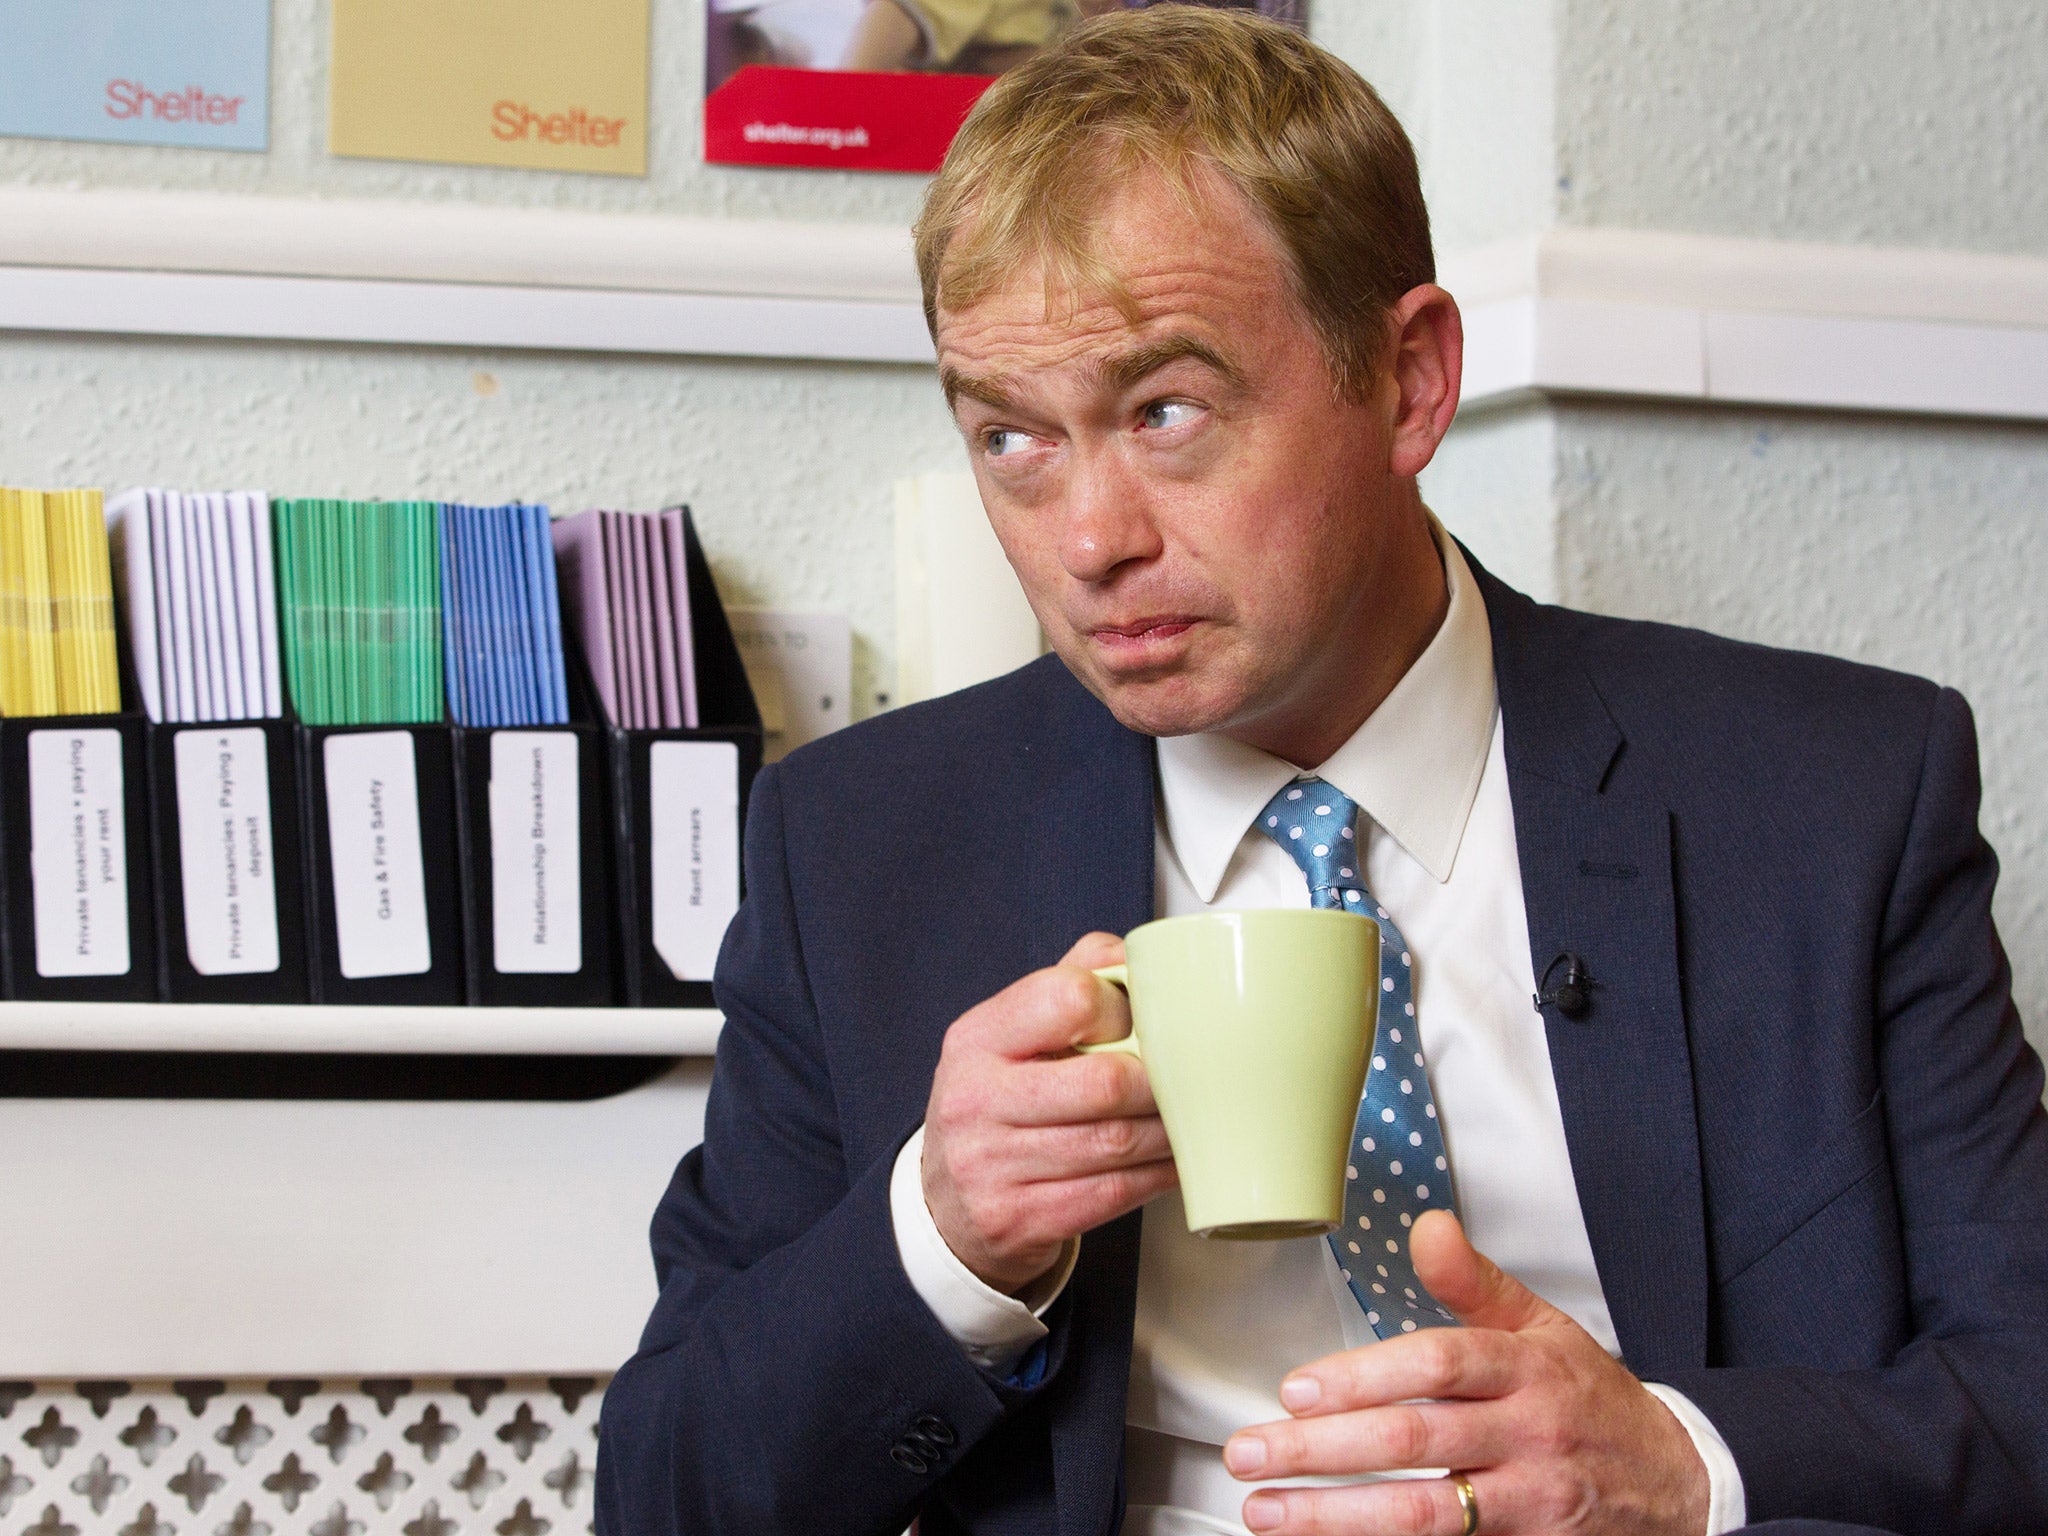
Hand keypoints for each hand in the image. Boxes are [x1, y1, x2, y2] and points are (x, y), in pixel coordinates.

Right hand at [921, 932, 1176, 1293]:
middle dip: (1161, 1083)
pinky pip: (1114, 1195)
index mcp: (978, 1038)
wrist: (944, 1205)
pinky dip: (1158, 1176)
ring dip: (1170, 1133)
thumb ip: (1069, 982)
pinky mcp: (1019, 1218)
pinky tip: (1173, 1162)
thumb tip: (1137, 955)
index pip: (1065, 998)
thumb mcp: (1007, 1036)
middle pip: (1103, 1084)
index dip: (1123, 1008)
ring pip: (1116, 1144)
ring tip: (1195, 1120)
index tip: (1146, 1022)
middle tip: (1192, 1079)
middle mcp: (976, 1099)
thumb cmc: (994, 1104)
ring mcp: (992, 1166)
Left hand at [1223, 1210, 1708, 1534]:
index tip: (1295, 1389)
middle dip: (1322, 1450)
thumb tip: (1427, 1225)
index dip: (1363, 1376)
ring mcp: (1529, 1500)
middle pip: (1415, 1440)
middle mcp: (1527, 1434)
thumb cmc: (1588, 1396)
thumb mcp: (1541, 1325)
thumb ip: (1473, 1281)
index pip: (1438, 1364)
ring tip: (1268, 1511)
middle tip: (1251, 1452)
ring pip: (1425, 1512)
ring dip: (1336, 1516)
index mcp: (1525, 1368)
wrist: (1672, 1480)